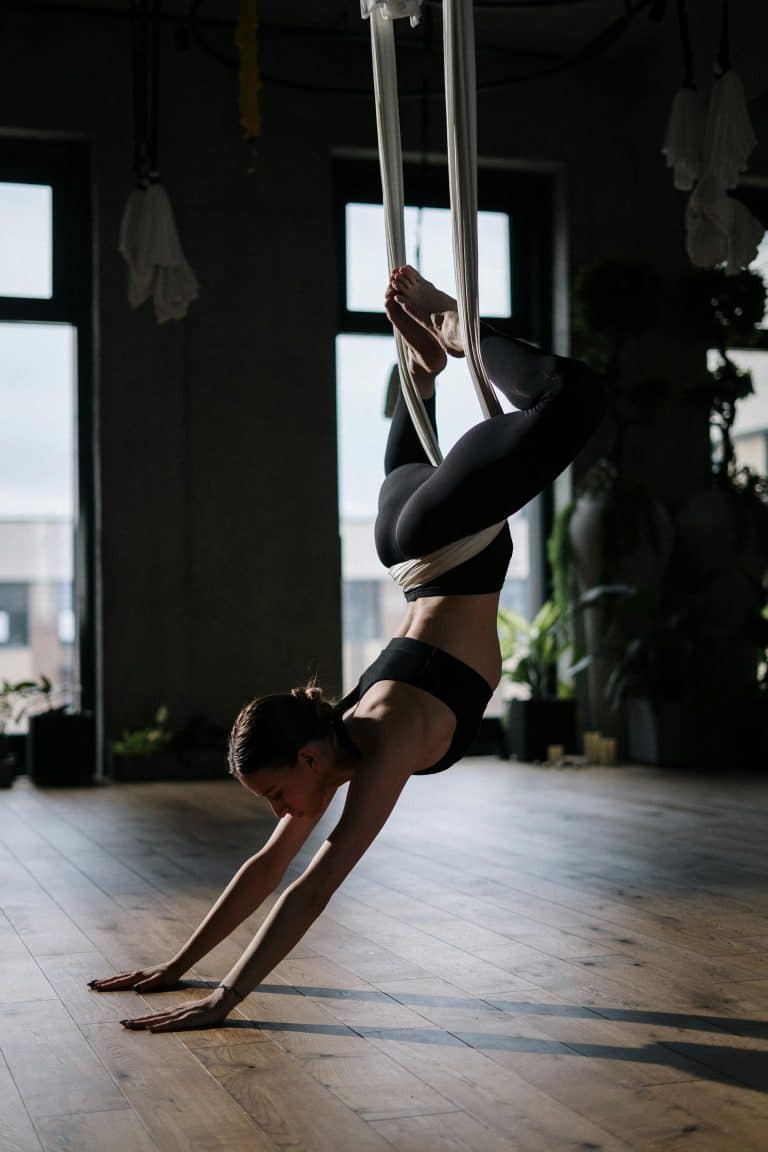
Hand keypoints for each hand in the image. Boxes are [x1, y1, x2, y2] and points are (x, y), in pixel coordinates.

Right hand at [87, 960, 184, 993]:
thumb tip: (134, 989)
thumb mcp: (159, 981)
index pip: (120, 982)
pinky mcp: (142, 974)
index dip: (108, 985)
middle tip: (91, 984)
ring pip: (120, 977)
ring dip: (109, 980)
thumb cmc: (168, 976)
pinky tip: (117, 979)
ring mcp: (139, 974)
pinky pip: (126, 977)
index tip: (97, 986)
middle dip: (104, 982)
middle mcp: (136, 974)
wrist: (176, 966)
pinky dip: (118, 978)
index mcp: (138, 977)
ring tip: (99, 982)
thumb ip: (148, 985)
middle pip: (117, 978)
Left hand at [120, 987, 237, 1032]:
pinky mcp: (185, 1020)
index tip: (126, 1022)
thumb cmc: (203, 1010)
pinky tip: (151, 1028)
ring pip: (157, 1020)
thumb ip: (175, 1016)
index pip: (152, 1016)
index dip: (139, 1019)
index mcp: (172, 1012)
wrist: (217, 1003)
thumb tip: (163, 1019)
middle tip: (122, 1024)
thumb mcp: (186, 1012)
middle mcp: (172, 1013)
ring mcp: (178, 1016)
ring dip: (143, 1022)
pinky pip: (171, 1024)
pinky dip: (160, 1026)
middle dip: (136, 1021)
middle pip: (151, 1017)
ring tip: (131, 1025)